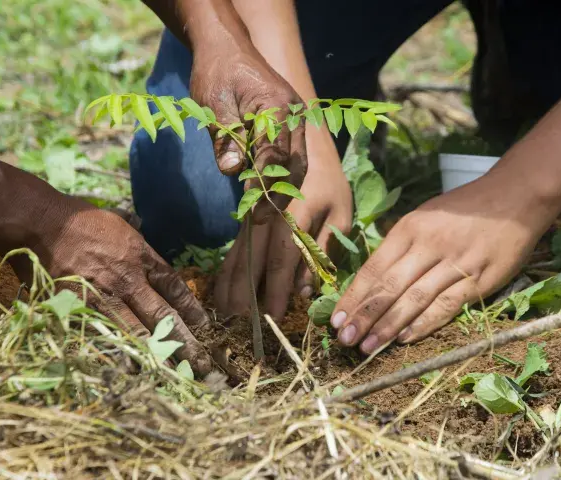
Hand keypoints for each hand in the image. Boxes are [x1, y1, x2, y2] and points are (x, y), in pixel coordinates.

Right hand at [38, 202, 213, 374]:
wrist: (41, 222)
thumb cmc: (80, 220)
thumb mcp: (121, 226)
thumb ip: (140, 248)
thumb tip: (153, 258)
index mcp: (141, 256)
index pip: (174, 287)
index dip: (192, 309)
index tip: (205, 328)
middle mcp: (128, 278)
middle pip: (163, 315)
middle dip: (184, 341)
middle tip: (201, 364)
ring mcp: (104, 295)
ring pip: (137, 331)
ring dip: (157, 354)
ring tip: (175, 374)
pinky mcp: (79, 307)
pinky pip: (104, 336)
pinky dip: (119, 354)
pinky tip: (133, 371)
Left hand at [190, 40, 305, 222]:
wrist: (227, 48)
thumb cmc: (217, 73)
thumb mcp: (214, 104)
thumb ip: (226, 137)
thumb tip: (233, 171)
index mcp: (278, 107)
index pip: (275, 155)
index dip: (263, 184)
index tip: (251, 206)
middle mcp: (295, 115)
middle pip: (295, 165)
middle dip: (279, 195)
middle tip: (259, 219)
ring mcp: (297, 120)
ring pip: (298, 164)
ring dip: (283, 191)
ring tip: (264, 214)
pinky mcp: (292, 125)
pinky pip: (292, 156)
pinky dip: (282, 178)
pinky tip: (267, 194)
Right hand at [214, 130, 351, 319]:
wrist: (303, 148)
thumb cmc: (329, 185)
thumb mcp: (339, 214)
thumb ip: (323, 249)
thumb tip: (306, 289)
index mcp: (294, 215)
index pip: (283, 259)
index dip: (278, 290)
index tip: (276, 316)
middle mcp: (266, 219)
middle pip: (251, 262)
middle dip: (246, 296)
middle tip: (241, 327)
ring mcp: (251, 220)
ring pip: (237, 258)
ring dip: (230, 289)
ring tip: (225, 317)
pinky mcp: (245, 223)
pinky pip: (233, 252)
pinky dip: (226, 275)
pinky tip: (221, 296)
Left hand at [330, 174, 558, 353]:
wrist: (516, 196)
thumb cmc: (464, 209)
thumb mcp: (424, 216)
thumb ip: (400, 246)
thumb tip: (373, 281)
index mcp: (409, 228)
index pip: (373, 268)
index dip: (353, 296)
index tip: (336, 319)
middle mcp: (428, 245)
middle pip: (389, 286)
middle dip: (364, 316)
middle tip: (344, 339)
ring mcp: (454, 262)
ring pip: (414, 299)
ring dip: (388, 325)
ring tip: (368, 346)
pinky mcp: (479, 278)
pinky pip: (447, 304)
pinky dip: (425, 323)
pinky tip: (405, 339)